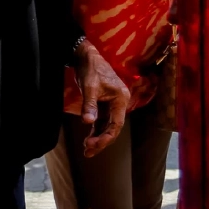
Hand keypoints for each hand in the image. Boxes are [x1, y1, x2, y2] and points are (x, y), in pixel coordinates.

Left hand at [73, 40, 128, 155]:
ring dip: (97, 138)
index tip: (93, 145)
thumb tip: (88, 122)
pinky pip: (101, 121)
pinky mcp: (104, 104)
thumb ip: (90, 105)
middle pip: (113, 128)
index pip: (116, 124)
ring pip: (106, 126)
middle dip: (101, 141)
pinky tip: (88, 140)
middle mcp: (119, 103)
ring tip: (87, 151)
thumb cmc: (91, 69)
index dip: (106, 137)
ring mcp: (112, 105)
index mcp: (121, 99)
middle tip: (88, 151)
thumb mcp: (89, 87)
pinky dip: (95, 130)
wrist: (87, 56)